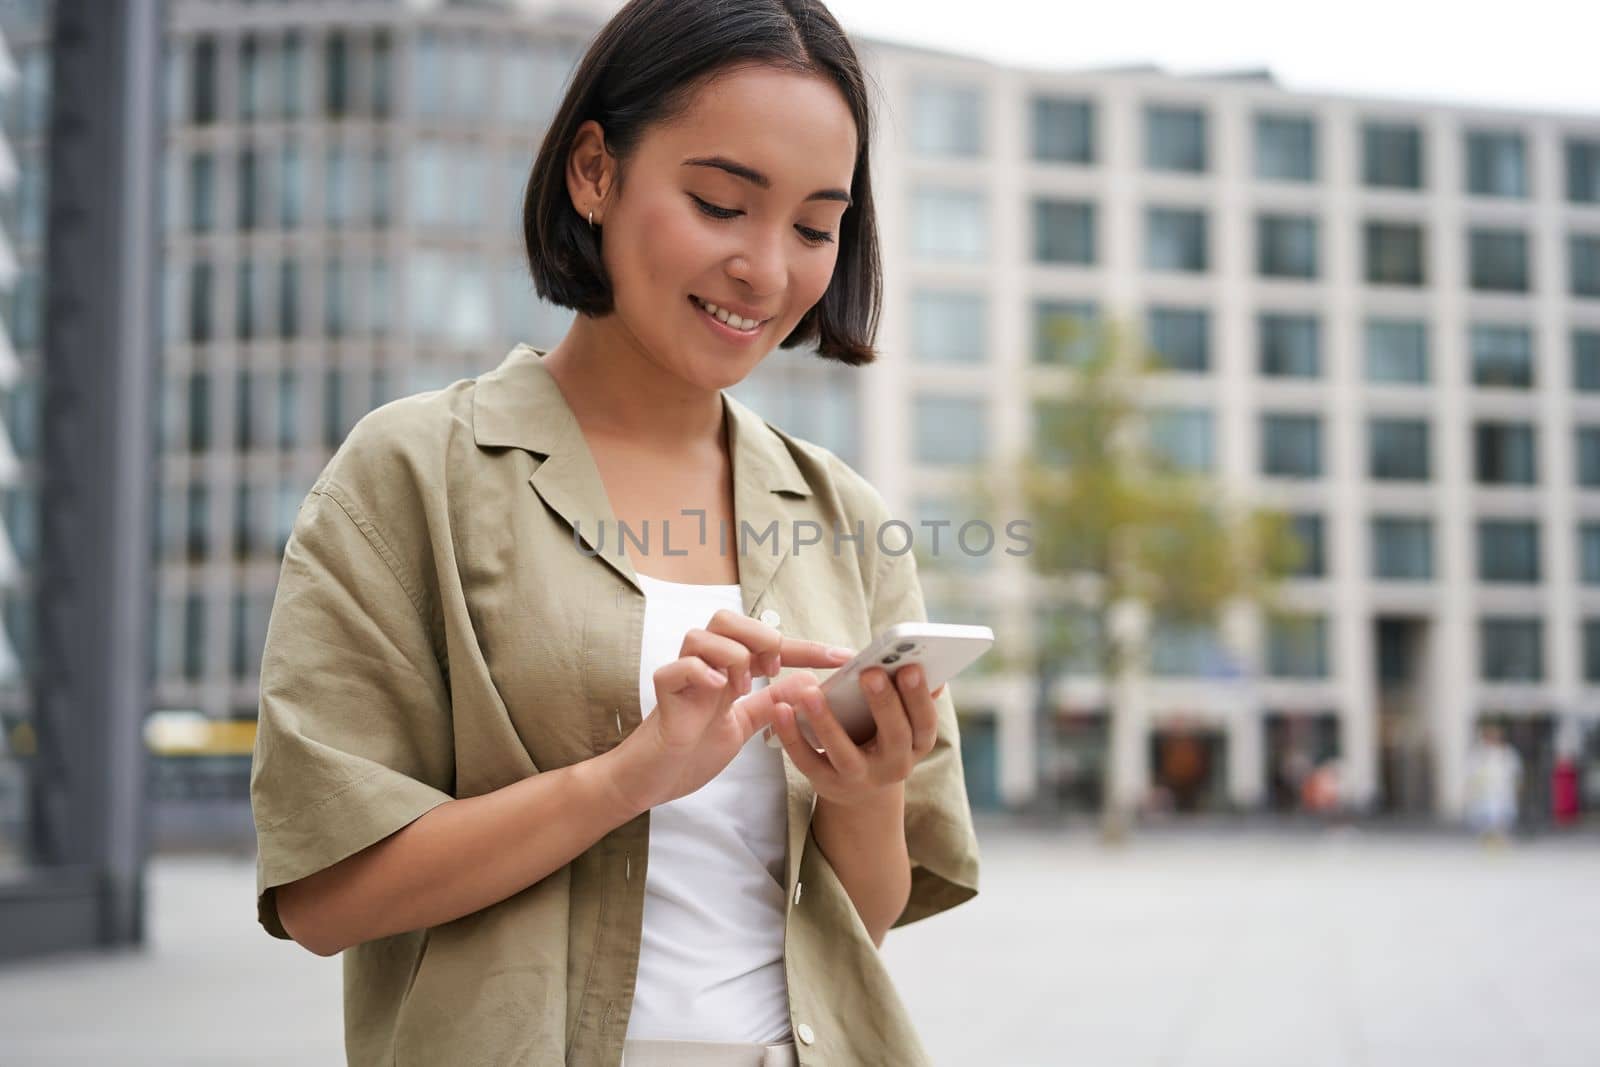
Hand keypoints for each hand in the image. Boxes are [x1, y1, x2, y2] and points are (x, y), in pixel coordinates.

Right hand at [607, 608, 854, 813]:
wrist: (653, 781)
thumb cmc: (693, 749)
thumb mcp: (744, 723)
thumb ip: (772, 702)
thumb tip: (810, 682)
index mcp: (727, 671)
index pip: (769, 645)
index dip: (807, 649)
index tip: (844, 657)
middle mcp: (705, 667)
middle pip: (727, 619)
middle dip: (759, 635)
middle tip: (772, 668)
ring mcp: (682, 679)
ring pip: (701, 634)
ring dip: (731, 656)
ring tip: (741, 688)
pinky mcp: (662, 698)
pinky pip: (675, 668)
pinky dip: (699, 672)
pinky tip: (718, 691)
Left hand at [766, 663, 945, 808]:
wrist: (860, 788)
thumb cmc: (881, 737)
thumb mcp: (902, 722)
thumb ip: (908, 696)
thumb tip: (926, 666)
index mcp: (916, 744)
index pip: (925, 722)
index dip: (919, 697)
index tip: (910, 667)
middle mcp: (894, 765)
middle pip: (894, 737)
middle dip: (884, 704)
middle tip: (870, 673)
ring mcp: (859, 778)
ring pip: (844, 753)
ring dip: (826, 722)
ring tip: (810, 692)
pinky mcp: (827, 783)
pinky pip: (807, 760)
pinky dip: (792, 736)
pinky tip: (781, 709)